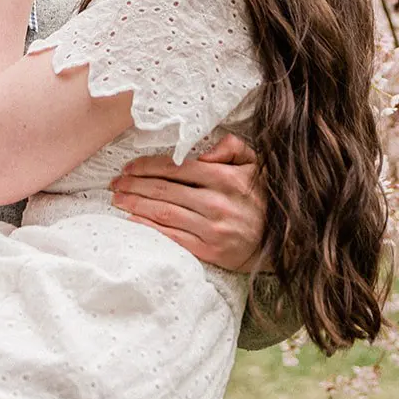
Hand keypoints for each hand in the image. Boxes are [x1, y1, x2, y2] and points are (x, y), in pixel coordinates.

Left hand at [109, 133, 269, 272]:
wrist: (283, 243)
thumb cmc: (264, 197)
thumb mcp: (255, 164)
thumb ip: (231, 147)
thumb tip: (203, 151)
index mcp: (225, 178)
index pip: (177, 167)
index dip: (148, 166)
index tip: (129, 167)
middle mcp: (217, 203)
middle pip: (164, 190)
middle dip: (135, 185)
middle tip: (115, 183)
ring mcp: (212, 229)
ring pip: (164, 212)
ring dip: (136, 204)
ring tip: (117, 198)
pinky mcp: (210, 251)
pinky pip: (172, 236)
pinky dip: (149, 227)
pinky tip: (133, 220)